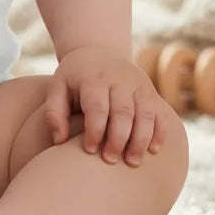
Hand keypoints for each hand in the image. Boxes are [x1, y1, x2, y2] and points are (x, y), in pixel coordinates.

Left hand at [45, 46, 165, 165]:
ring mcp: (138, 84)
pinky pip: (160, 113)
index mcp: (93, 78)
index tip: (89, 150)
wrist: (98, 51)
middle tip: (109, 160)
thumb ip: (54, 112)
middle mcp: (119, 79)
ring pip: (145, 114)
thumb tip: (59, 141)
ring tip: (132, 162)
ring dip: (141, 140)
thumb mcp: (57, 87)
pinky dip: (160, 132)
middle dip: (118, 139)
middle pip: (123, 112)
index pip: (97, 107)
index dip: (94, 131)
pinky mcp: (150, 91)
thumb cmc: (74, 78)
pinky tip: (153, 150)